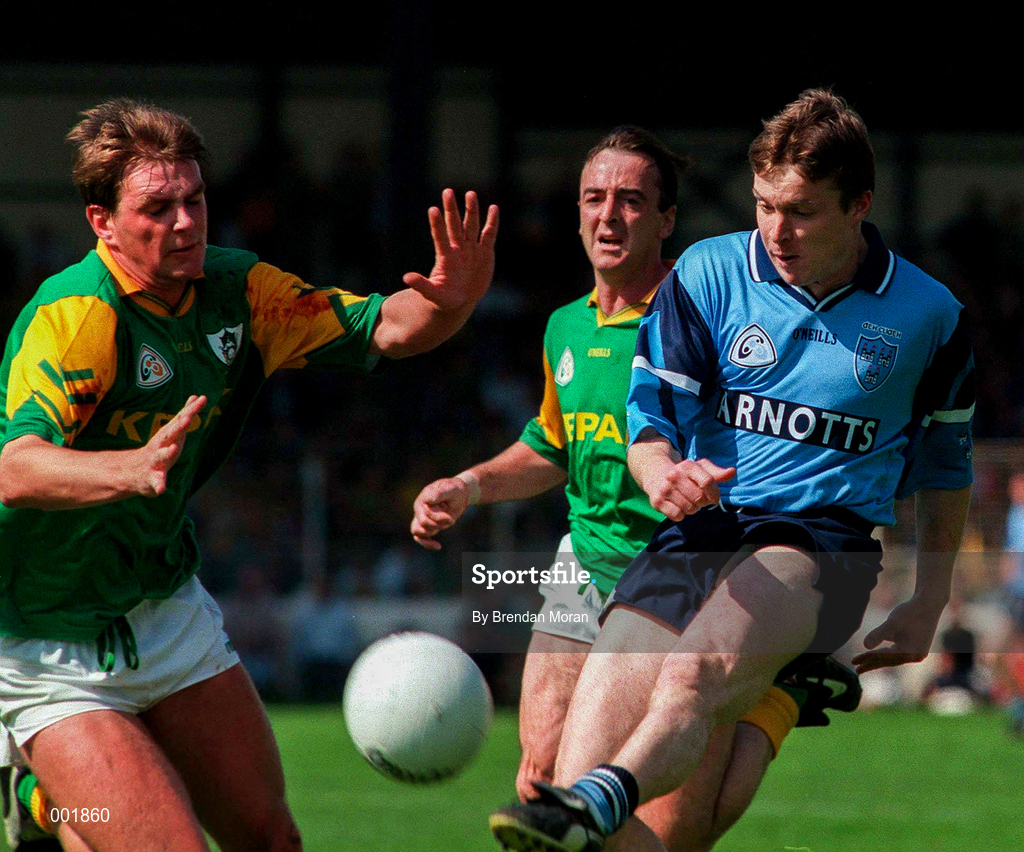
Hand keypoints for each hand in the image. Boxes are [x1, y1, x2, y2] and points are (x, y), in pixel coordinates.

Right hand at [136, 395, 205, 496]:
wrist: (132, 473)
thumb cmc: (159, 450)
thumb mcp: (173, 431)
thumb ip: (185, 414)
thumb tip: (197, 396)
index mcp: (168, 435)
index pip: (181, 419)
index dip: (191, 409)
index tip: (201, 399)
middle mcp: (160, 446)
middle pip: (170, 434)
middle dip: (179, 426)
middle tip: (187, 418)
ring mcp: (155, 462)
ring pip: (160, 456)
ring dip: (167, 452)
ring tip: (173, 448)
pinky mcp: (151, 479)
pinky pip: (155, 482)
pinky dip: (158, 485)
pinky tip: (161, 490)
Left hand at [401, 189, 498, 310]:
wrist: (461, 300)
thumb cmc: (444, 298)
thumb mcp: (433, 294)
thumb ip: (422, 286)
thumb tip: (406, 278)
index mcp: (445, 257)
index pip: (440, 237)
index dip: (437, 224)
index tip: (433, 209)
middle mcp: (457, 248)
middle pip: (454, 225)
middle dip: (451, 209)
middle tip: (447, 192)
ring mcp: (471, 249)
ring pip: (471, 226)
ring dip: (471, 210)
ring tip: (470, 194)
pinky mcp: (485, 252)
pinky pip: (489, 235)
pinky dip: (492, 222)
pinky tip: (494, 208)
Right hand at [410, 476, 470, 549]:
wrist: (459, 494)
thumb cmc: (455, 490)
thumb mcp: (450, 489)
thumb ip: (439, 494)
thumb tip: (428, 500)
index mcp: (423, 498)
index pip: (425, 513)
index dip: (438, 517)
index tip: (450, 517)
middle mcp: (419, 508)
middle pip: (423, 523)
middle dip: (438, 524)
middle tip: (451, 519)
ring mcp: (421, 517)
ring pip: (418, 531)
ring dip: (433, 531)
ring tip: (445, 524)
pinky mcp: (427, 525)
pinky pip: (420, 538)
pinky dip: (426, 543)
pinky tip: (438, 546)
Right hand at [645, 458, 734, 520]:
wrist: (656, 475)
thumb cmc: (685, 475)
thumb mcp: (700, 470)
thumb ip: (717, 473)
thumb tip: (732, 472)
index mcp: (687, 465)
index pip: (708, 482)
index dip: (715, 494)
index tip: (714, 498)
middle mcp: (674, 475)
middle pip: (699, 498)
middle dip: (702, 502)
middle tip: (697, 499)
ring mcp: (665, 489)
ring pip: (689, 508)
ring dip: (692, 508)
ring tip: (687, 501)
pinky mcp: (657, 501)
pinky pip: (677, 515)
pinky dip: (680, 514)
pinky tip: (677, 506)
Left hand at [851, 595, 944, 673]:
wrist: (930, 602)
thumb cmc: (911, 611)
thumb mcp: (893, 622)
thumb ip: (879, 634)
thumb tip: (865, 646)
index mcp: (910, 653)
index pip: (884, 657)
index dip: (867, 658)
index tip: (853, 662)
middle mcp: (915, 656)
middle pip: (889, 661)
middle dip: (872, 664)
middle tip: (856, 670)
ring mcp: (917, 652)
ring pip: (893, 656)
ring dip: (879, 658)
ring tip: (864, 663)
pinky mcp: (916, 645)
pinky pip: (898, 650)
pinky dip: (886, 650)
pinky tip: (876, 652)